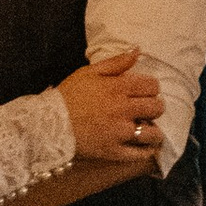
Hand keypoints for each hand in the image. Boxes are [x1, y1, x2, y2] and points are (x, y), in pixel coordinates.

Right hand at [57, 43, 163, 168]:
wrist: (48, 123)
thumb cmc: (69, 95)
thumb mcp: (89, 72)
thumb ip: (116, 62)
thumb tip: (138, 50)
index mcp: (118, 88)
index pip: (152, 86)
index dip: (152, 88)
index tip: (146, 91)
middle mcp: (123, 110)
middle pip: (156, 108)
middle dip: (156, 107)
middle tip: (148, 109)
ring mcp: (119, 133)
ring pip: (153, 134)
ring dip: (155, 131)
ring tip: (149, 129)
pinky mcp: (113, 152)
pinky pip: (139, 154)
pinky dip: (146, 151)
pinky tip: (145, 146)